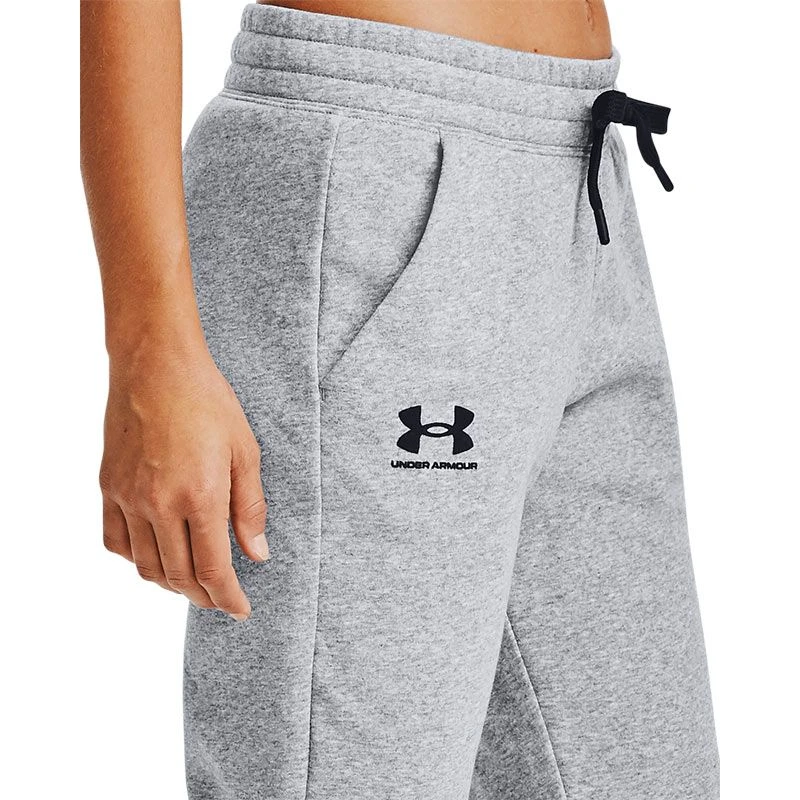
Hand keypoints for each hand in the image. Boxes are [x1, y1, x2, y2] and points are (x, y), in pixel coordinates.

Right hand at [99, 341, 266, 619]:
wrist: (156, 365)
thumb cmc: (207, 401)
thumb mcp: (245, 451)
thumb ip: (251, 508)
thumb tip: (257, 553)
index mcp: (199, 496)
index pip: (213, 569)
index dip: (228, 597)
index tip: (241, 610)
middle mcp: (158, 504)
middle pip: (178, 576)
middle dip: (203, 596)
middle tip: (221, 599)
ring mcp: (128, 497)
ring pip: (145, 566)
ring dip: (171, 584)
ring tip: (192, 582)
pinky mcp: (108, 487)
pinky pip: (116, 542)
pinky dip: (137, 560)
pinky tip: (156, 554)